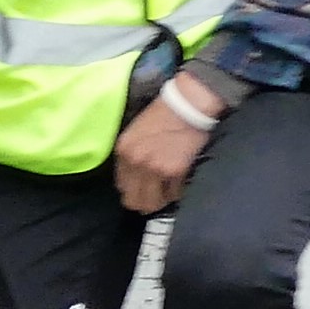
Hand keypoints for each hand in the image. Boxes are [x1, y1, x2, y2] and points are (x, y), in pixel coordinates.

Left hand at [112, 86, 215, 214]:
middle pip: (134, 201)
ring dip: (162, 199)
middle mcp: (135, 162)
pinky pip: (174, 194)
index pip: (121, 187)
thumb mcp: (136, 132)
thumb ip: (132, 155)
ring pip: (153, 203)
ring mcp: (154, 168)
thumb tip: (136, 179)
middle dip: (145, 202)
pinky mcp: (174, 171)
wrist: (188, 105)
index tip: (142, 190)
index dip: (133, 191)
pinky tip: (181, 178)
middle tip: (156, 197)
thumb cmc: (164, 114)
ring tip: (169, 189)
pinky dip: (178, 190)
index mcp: (123, 151)